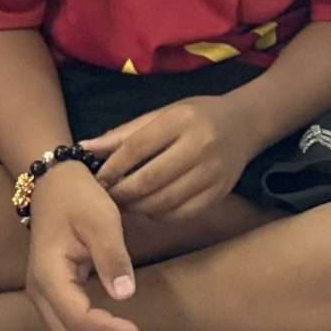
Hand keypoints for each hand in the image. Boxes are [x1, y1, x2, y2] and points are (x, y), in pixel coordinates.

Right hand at [23, 160, 144, 330]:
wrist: (53, 184)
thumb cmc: (78, 197)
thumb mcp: (102, 220)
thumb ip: (112, 258)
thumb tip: (125, 295)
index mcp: (48, 274)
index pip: (76, 318)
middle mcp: (38, 291)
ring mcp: (42, 295)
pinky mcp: (51, 294)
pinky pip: (66, 328)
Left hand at [83, 97, 250, 221]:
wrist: (245, 125)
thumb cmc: (196, 117)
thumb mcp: (162, 114)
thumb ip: (125, 134)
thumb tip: (85, 147)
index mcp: (180, 120)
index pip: (137, 148)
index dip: (113, 167)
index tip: (98, 179)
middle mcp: (199, 146)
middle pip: (148, 180)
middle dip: (121, 193)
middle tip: (107, 197)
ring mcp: (212, 173)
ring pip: (163, 202)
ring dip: (137, 207)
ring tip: (125, 203)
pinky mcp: (219, 193)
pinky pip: (181, 214)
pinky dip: (159, 215)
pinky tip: (150, 207)